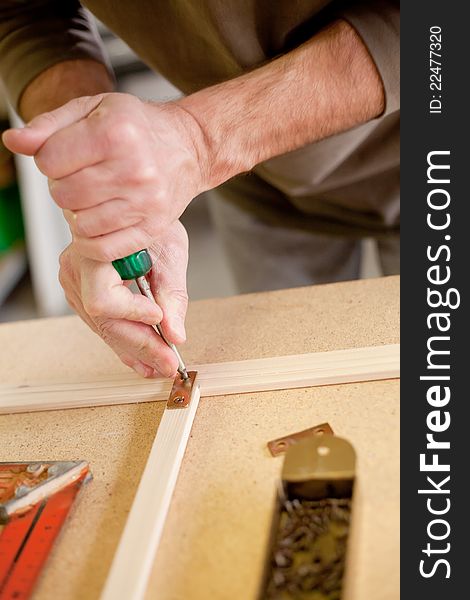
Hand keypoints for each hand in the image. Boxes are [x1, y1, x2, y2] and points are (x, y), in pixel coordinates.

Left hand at [2, 93, 207, 260]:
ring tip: (95, 197)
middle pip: (63, 195)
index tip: (69, 155)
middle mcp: (134, 169)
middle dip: (64, 187)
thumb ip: (49, 126)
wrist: (188, 148)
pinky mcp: (152, 228)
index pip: (48, 161)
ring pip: (81, 224)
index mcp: (115, 133)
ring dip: (79, 214)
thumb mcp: (92, 110)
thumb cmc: (139, 128)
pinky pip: (104, 249)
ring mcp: (145, 202)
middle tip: (84, 177)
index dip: (50, 159)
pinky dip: (92, 242)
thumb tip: (13, 141)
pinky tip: (98, 223)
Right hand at [59, 220, 188, 377]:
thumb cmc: (152, 223)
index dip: (131, 313)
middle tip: (169, 363)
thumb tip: (175, 334)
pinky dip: (126, 343)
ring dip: (134, 350)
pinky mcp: (83, 296)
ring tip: (160, 366)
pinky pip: (103, 326)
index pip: (103, 299)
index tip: (158, 316)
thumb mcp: (170, 254)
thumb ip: (173, 296)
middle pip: (104, 322)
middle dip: (140, 345)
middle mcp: (76, 270)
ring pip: (104, 329)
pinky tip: (144, 361)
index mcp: (93, 251)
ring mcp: (75, 285)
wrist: (136, 212)